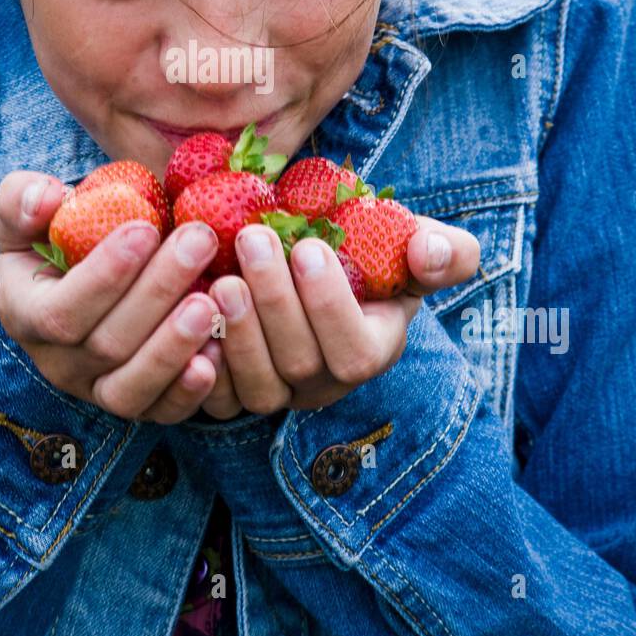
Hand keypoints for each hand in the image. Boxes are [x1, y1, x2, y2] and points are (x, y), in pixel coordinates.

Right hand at [0, 170, 228, 422]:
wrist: (83, 277)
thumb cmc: (56, 237)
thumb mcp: (26, 211)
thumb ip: (23, 199)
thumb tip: (48, 199)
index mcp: (24, 314)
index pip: (60, 310)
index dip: (104, 274)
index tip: (146, 227)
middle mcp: (58, 363)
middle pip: (107, 344)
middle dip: (157, 291)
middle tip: (201, 239)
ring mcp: (97, 390)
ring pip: (132, 387)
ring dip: (174, 346)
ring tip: (212, 301)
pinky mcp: (139, 404)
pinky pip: (162, 410)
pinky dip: (190, 390)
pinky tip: (219, 351)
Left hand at [195, 216, 481, 417]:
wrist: (315, 265)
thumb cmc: (369, 253)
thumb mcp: (415, 244)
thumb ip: (446, 252)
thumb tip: (429, 254)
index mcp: (373, 349)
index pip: (355, 350)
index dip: (329, 303)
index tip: (307, 246)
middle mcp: (326, 383)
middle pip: (301, 364)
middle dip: (275, 302)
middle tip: (252, 239)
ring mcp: (278, 393)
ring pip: (257, 386)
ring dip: (238, 331)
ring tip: (222, 276)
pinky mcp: (233, 392)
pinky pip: (214, 397)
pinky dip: (200, 363)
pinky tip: (190, 314)